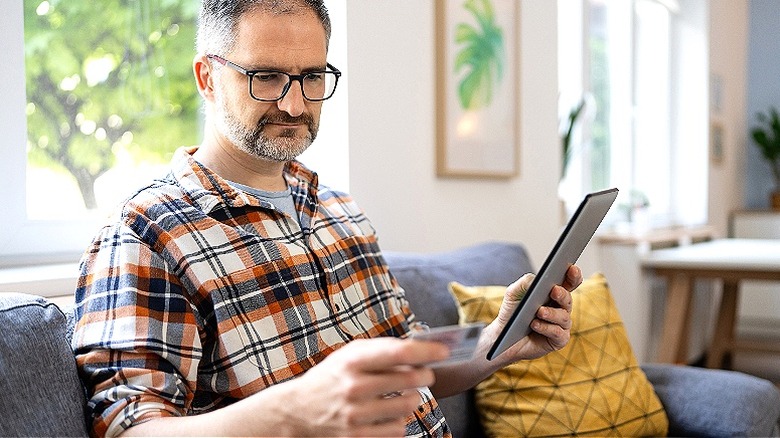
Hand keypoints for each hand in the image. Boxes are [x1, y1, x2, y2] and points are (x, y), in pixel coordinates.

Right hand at [272, 337, 449, 436]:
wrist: (296, 412)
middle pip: (410, 381)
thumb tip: (421, 348)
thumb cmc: (330, 378)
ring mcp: (355, 416)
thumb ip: (380, 350)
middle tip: (426, 374)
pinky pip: (398, 430)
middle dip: (425, 376)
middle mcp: (353, 388)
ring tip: (405, 395)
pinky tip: (389, 415)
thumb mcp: (347, 356)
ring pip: (408, 407)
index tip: (443, 352)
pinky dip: (400, 422)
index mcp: (351, 361)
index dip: (426, 352)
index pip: (398, 353)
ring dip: (413, 399)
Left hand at [493, 264, 580, 361]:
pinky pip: (558, 333)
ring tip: (539, 311)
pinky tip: (535, 324)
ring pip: (564, 317)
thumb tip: (538, 279)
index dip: (573, 275)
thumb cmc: (512, 312)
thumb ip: (526, 282)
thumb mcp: (514, 292)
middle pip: (568, 299)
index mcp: (554, 294)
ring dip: (551, 313)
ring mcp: (561, 325)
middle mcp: (561, 308)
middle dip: (562, 294)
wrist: (503, 335)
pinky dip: (546, 328)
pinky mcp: (557, 340)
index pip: (569, 282)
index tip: (572, 268)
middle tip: (554, 290)